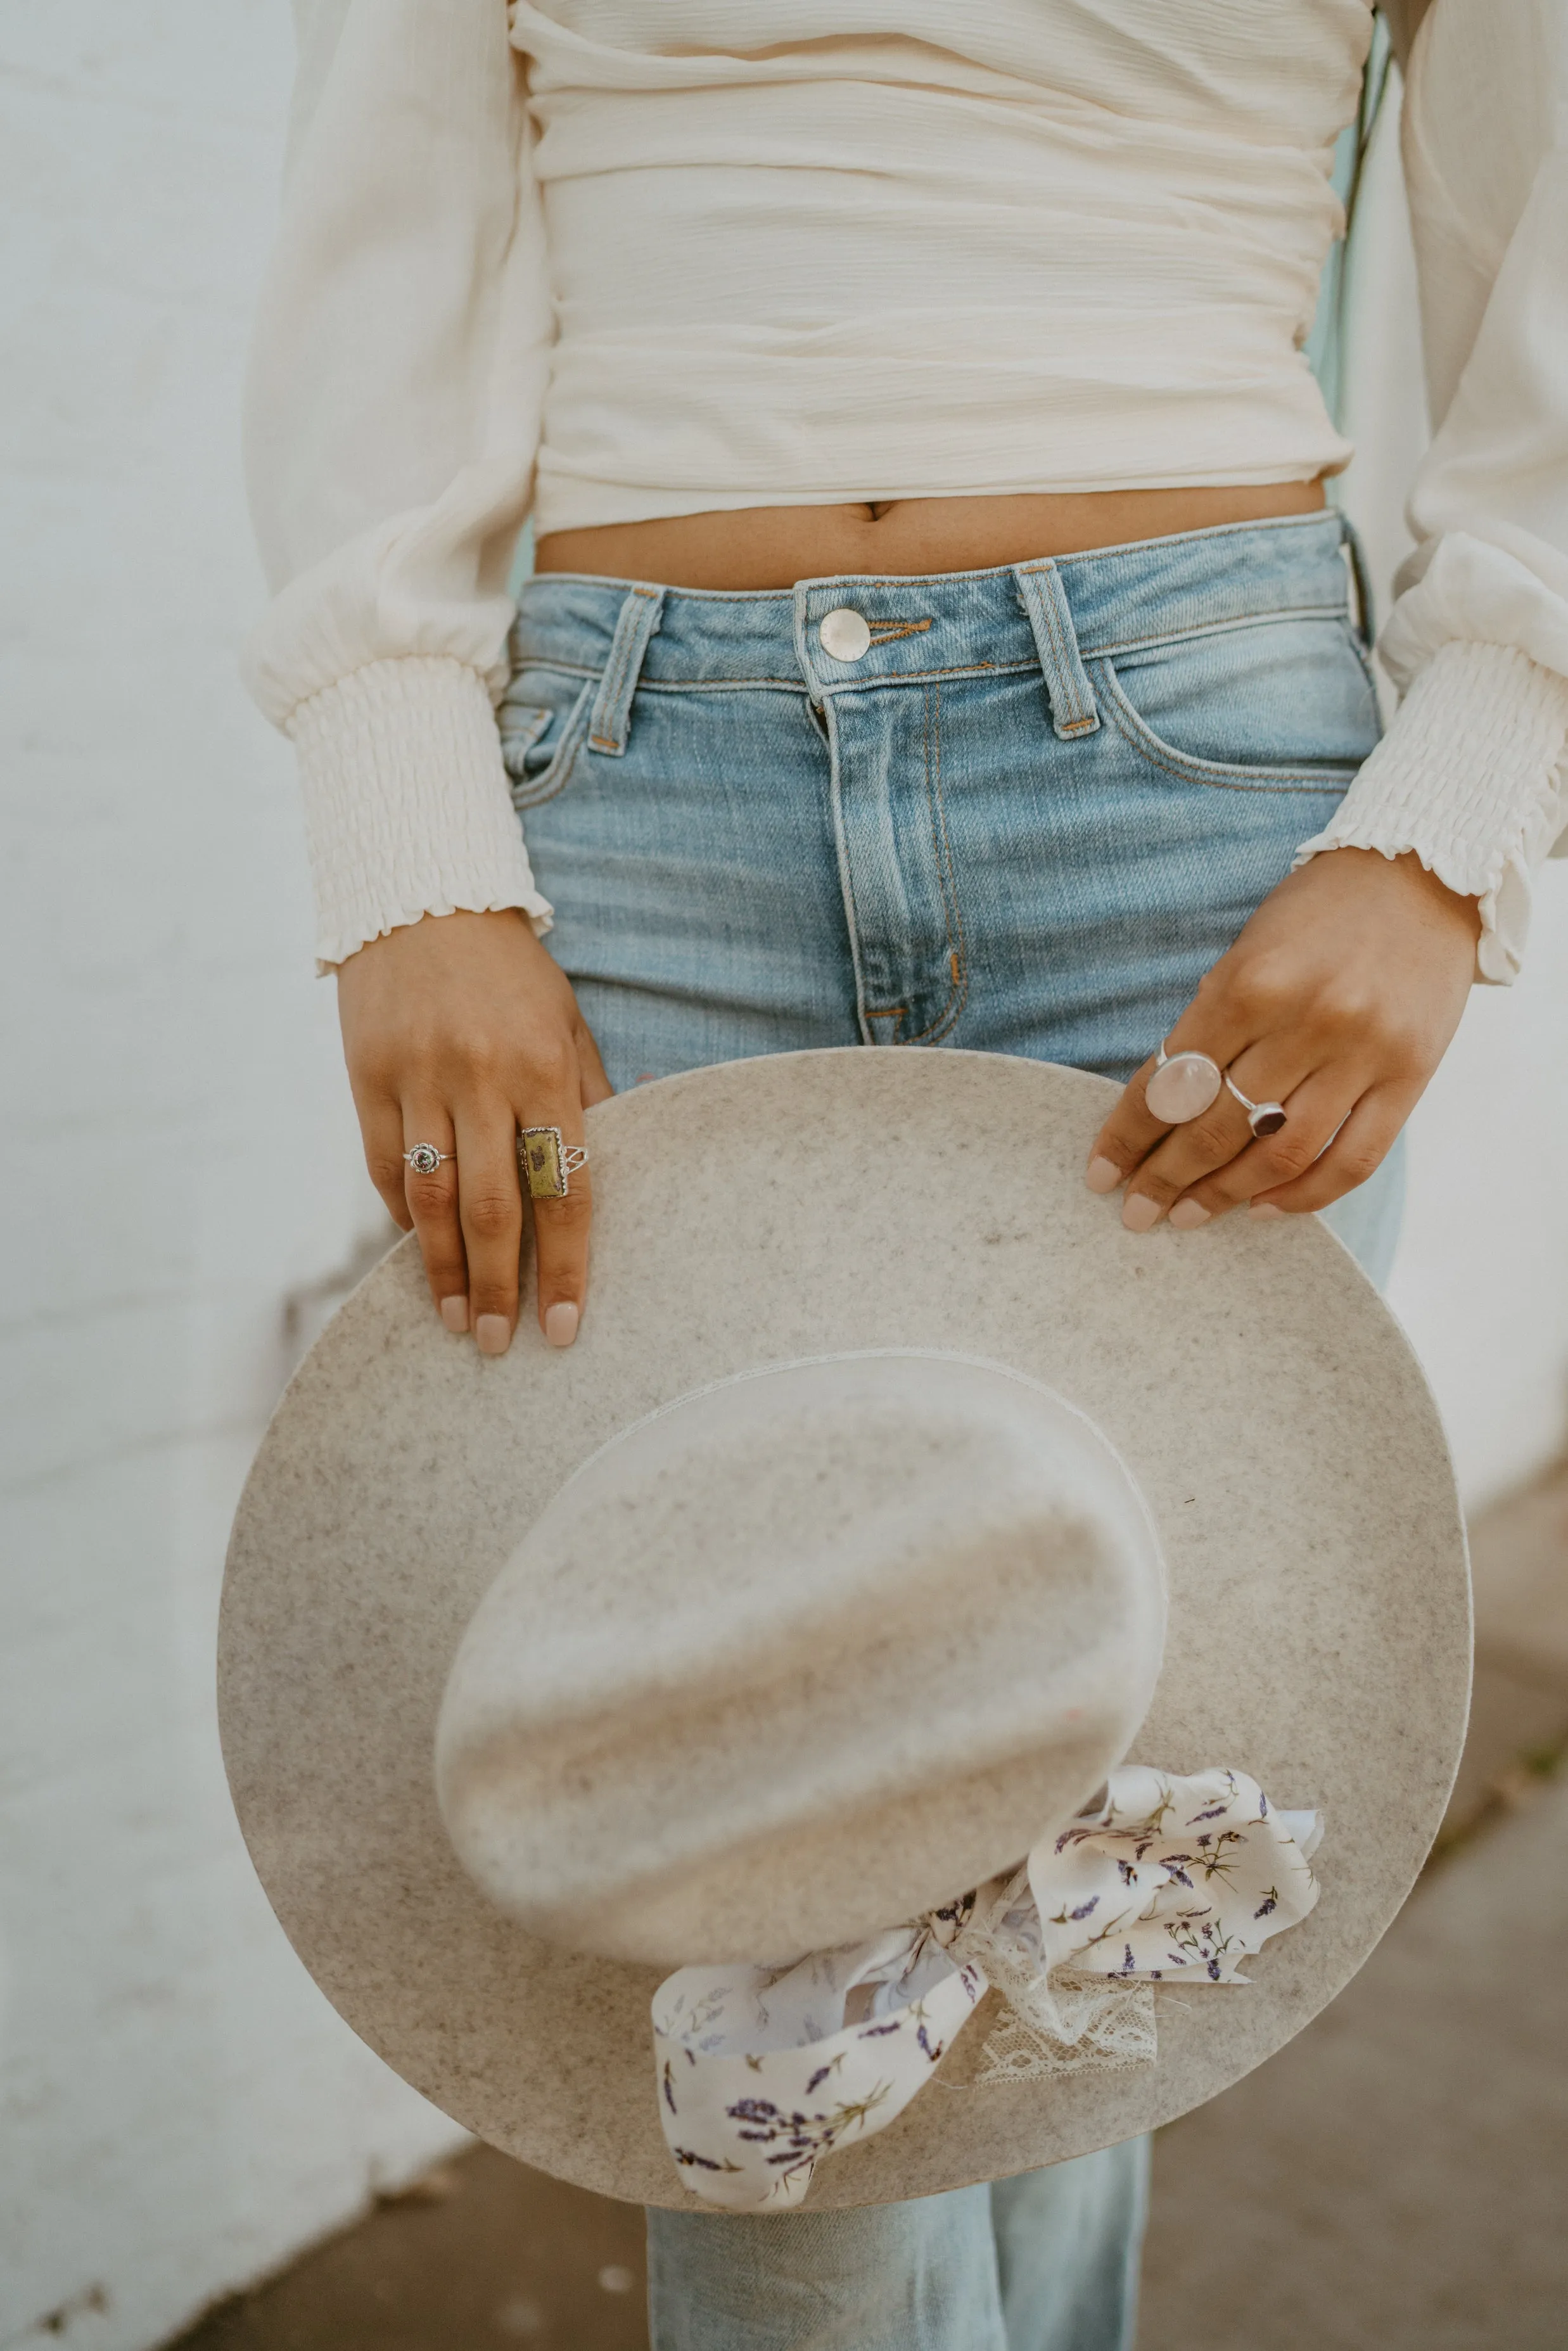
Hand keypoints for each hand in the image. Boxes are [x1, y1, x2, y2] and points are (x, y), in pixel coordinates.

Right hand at [337, 909, 611, 1351]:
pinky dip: (404, 1216)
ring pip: (429, 1198)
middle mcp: (480, 1077)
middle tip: (502, 1343)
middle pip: (490, 1208)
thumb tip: (604, 1172)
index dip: (564, 1264)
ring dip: (442, 1271)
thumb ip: (585, 1098)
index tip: (563, 1324)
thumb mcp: (567, 1022)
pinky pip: (386, 1167)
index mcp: (544, 1067)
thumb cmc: (511, 971)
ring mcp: (417, 1079)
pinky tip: (419, 1252)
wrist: (421, 896)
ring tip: (456, 1320)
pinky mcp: (366, 1078)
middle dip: (497, 1286)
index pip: (563, 1186)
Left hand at [1085, 849, 1479, 1229]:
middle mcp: (1307, 1021)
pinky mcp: (1410, 1076)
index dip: (1130, 1136)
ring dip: (1226, 1196)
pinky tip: (1264, 1206)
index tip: (1100, 1173)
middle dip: (1167, 1178)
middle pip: (1219, 1128)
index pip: (1172, 1082)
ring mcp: (1363, 1053)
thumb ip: (1209, 1027)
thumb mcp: (1246, 953)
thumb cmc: (1316, 915)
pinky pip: (1353, 1161)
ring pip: (1281, 1155)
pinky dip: (1304, 1196)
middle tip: (1138, 1211)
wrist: (1422, 875)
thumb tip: (1162, 1112)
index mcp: (1250, 983)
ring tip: (1190, 1215)